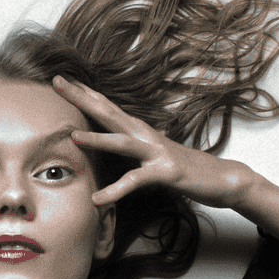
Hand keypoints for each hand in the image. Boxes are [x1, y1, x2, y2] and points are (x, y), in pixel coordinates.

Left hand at [52, 75, 256, 208]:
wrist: (221, 178)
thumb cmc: (181, 167)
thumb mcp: (150, 155)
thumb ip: (130, 147)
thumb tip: (110, 142)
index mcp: (139, 130)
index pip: (106, 106)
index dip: (83, 92)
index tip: (59, 79)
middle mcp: (145, 135)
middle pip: (108, 112)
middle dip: (82, 97)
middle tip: (57, 82)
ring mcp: (156, 152)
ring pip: (122, 142)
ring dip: (98, 139)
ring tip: (72, 137)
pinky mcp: (165, 172)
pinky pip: (137, 181)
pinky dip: (116, 190)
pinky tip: (98, 199)